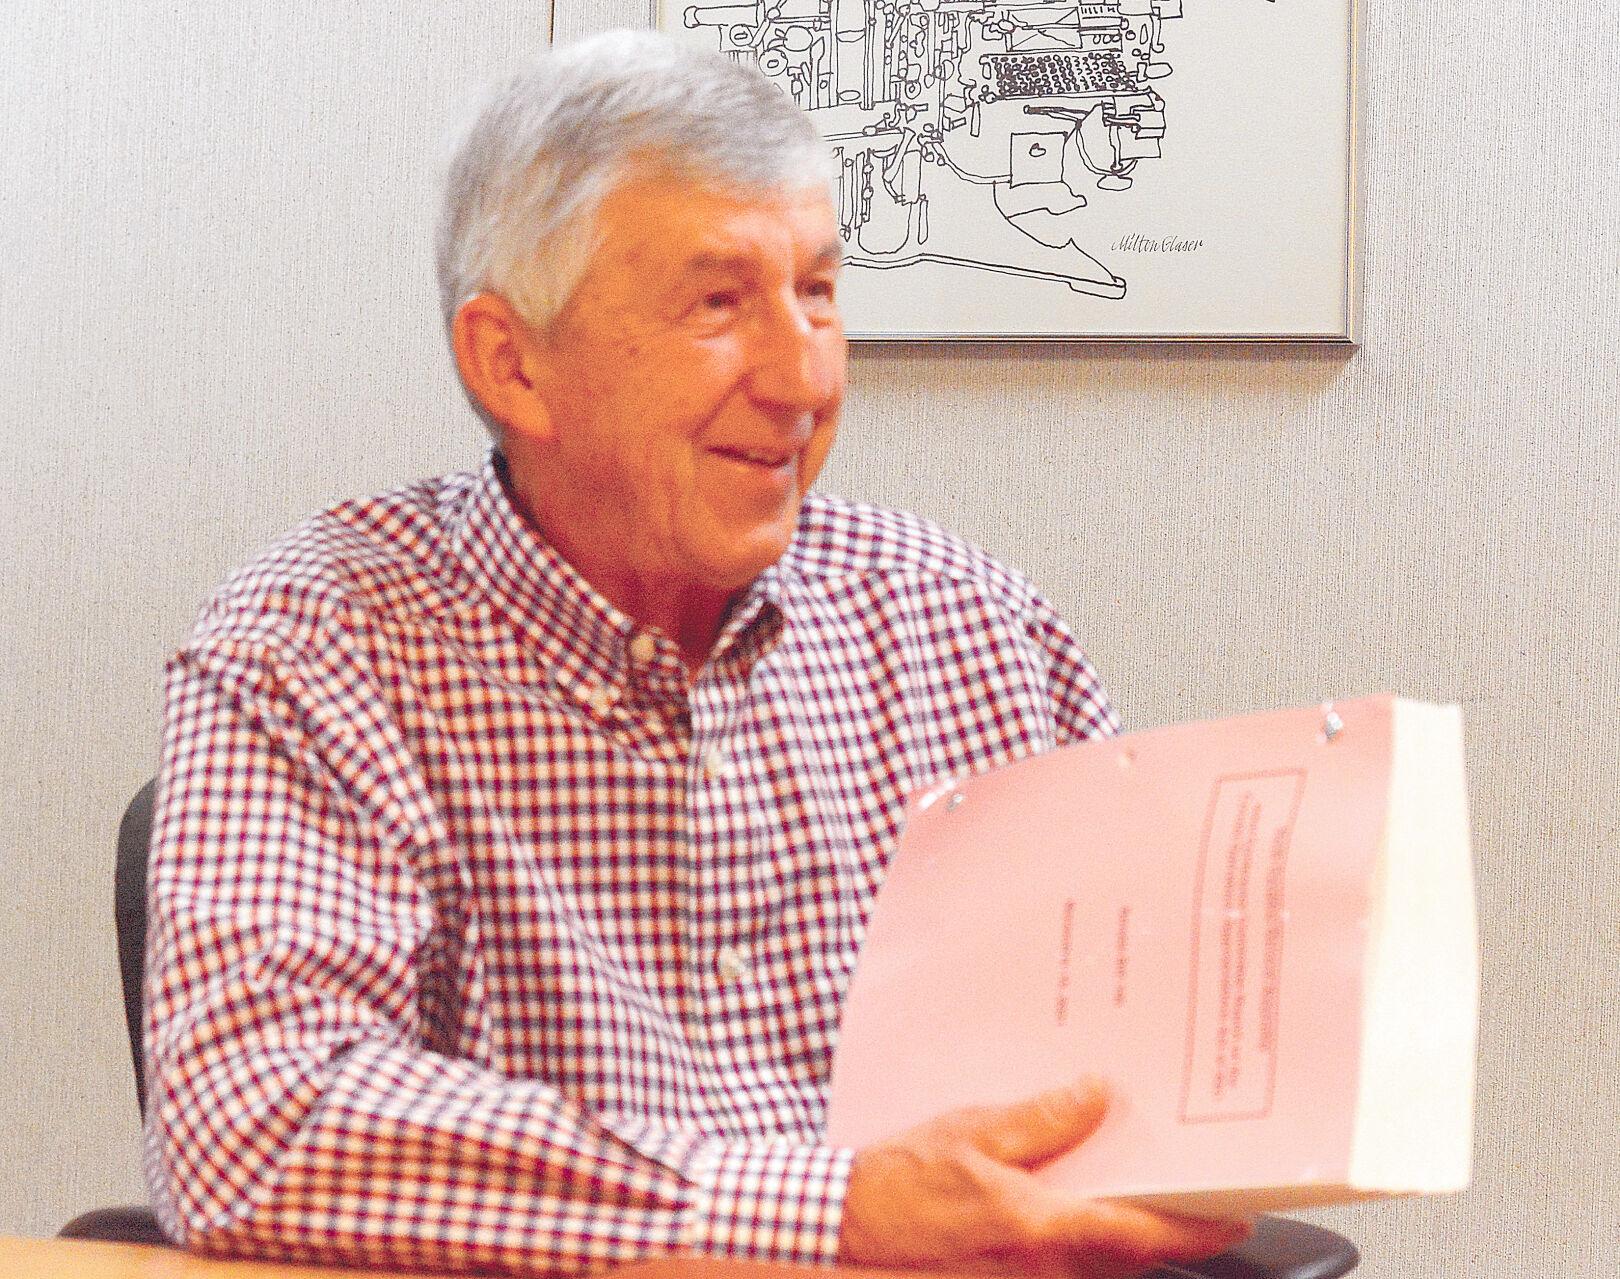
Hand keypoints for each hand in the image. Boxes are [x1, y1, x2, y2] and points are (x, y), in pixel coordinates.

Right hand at [836, 1078, 1251, 1276]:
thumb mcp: (971, 1132)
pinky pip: (1067, 1259)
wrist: (847, 1227)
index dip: (1196, 1229)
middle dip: (1165, 1222)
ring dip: (1125, 1225)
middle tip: (1195, 1182)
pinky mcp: (1010, 1275)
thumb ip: (1041, 1119)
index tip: (1237, 1214)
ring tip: (1138, 1176)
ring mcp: (1027, 1277)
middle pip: (1129, 1251)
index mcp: (1040, 1228)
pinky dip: (1087, 1231)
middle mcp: (1044, 1265)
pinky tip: (1077, 1192)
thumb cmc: (902, 1183)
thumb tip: (1098, 1096)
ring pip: (1100, 1258)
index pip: (1140, 1236)